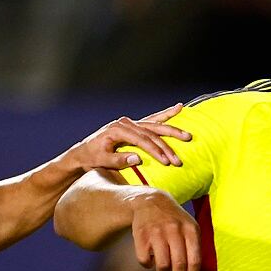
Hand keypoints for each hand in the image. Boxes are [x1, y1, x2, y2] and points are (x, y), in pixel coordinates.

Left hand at [64, 104, 190, 173]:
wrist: (82, 153)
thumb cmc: (91, 158)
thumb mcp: (102, 161)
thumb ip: (119, 160)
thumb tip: (138, 158)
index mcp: (118, 129)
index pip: (142, 140)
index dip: (156, 150)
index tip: (167, 162)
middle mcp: (125, 122)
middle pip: (152, 131)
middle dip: (169, 143)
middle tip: (181, 154)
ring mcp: (130, 122)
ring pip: (155, 125)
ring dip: (172, 130)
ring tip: (187, 135)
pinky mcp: (133, 125)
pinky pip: (152, 120)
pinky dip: (165, 115)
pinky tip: (177, 108)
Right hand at [129, 190, 201, 270]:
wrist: (150, 201)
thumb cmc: (174, 221)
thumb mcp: (189, 228)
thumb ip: (193, 251)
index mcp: (190, 229)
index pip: (194, 260)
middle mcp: (174, 229)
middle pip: (179, 265)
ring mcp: (157, 232)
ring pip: (163, 266)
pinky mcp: (141, 236)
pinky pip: (145, 261)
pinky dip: (148, 265)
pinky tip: (151, 259)